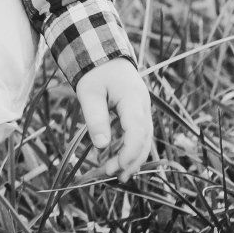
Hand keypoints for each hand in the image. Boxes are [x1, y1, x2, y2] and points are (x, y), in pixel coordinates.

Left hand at [75, 58, 153, 178]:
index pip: (137, 130)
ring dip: (131, 158)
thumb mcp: (89, 93)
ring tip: (115, 174)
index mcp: (134, 99)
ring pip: (143, 140)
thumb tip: (100, 146)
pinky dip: (129, 149)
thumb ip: (95, 118)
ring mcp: (143, 112)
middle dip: (130, 160)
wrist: (105, 58)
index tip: (115, 166)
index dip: (129, 151)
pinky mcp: (138, 116)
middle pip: (144, 139)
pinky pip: (138, 136)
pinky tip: (117, 161)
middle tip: (111, 174)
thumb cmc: (95, 74)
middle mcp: (144, 107)